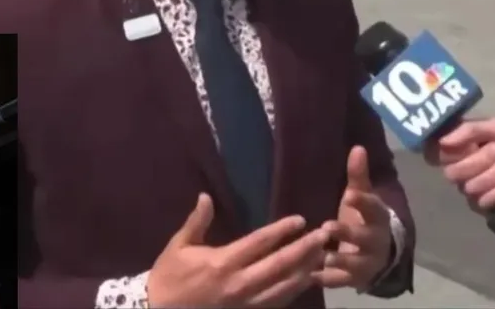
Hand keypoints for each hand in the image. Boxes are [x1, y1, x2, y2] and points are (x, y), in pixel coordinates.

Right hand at [147, 193, 332, 308]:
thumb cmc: (169, 277)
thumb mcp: (179, 246)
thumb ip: (197, 222)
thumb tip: (206, 196)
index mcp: (223, 262)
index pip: (260, 243)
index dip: (282, 231)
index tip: (300, 220)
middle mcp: (239, 284)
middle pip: (280, 265)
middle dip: (305, 249)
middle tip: (325, 235)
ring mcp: (245, 304)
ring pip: (284, 288)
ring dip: (306, 271)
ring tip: (323, 256)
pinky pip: (276, 303)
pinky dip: (294, 292)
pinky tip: (307, 280)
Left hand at [313, 146, 393, 290]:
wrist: (379, 255)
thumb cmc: (363, 219)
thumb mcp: (360, 198)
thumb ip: (358, 176)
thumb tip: (357, 147)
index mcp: (378, 218)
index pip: (374, 208)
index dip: (363, 203)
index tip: (350, 195)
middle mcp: (376, 241)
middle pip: (364, 238)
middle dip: (347, 233)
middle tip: (327, 227)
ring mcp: (367, 263)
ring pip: (355, 263)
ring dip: (339, 259)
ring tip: (322, 255)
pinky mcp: (356, 280)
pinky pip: (342, 281)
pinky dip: (329, 279)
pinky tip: (312, 276)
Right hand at [424, 119, 494, 213]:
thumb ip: (469, 130)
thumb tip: (442, 141)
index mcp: (460, 147)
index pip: (435, 154)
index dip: (446, 153)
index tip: (466, 145)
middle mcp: (462, 168)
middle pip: (452, 173)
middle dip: (479, 161)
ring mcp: (475, 188)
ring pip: (469, 188)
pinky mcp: (489, 206)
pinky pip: (484, 202)